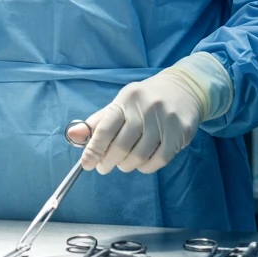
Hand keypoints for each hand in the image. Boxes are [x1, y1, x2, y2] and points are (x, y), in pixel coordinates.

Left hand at [69, 69, 203, 174]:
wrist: (185, 89)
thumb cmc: (145, 100)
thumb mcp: (120, 104)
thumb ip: (97, 122)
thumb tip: (73, 135)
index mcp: (126, 99)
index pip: (105, 129)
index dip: (93, 150)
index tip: (86, 164)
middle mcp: (146, 108)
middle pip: (121, 146)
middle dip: (108, 161)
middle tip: (103, 167)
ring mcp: (164, 121)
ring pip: (138, 156)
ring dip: (126, 165)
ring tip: (123, 164)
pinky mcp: (180, 133)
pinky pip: (158, 161)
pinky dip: (145, 167)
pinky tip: (141, 163)